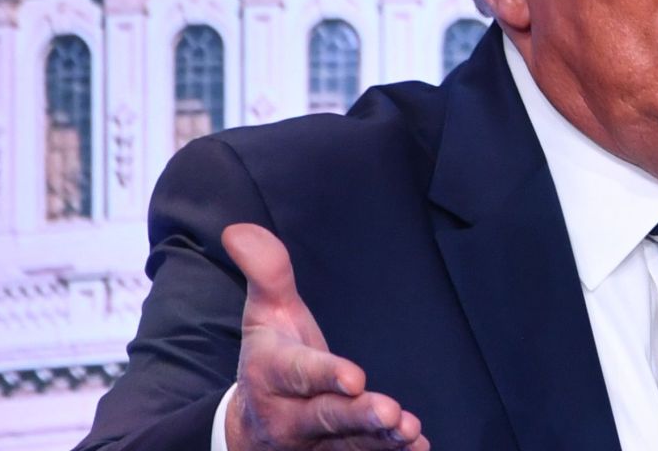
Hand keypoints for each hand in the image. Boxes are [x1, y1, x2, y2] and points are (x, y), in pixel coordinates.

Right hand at [221, 223, 429, 450]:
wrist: (252, 426)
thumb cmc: (272, 356)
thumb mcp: (265, 314)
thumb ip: (266, 272)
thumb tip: (239, 229)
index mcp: (273, 374)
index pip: (299, 373)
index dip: (325, 375)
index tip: (356, 377)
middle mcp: (291, 415)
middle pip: (325, 417)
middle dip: (358, 416)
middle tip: (391, 412)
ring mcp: (315, 441)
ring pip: (348, 444)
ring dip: (380, 440)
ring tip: (410, 430)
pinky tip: (417, 447)